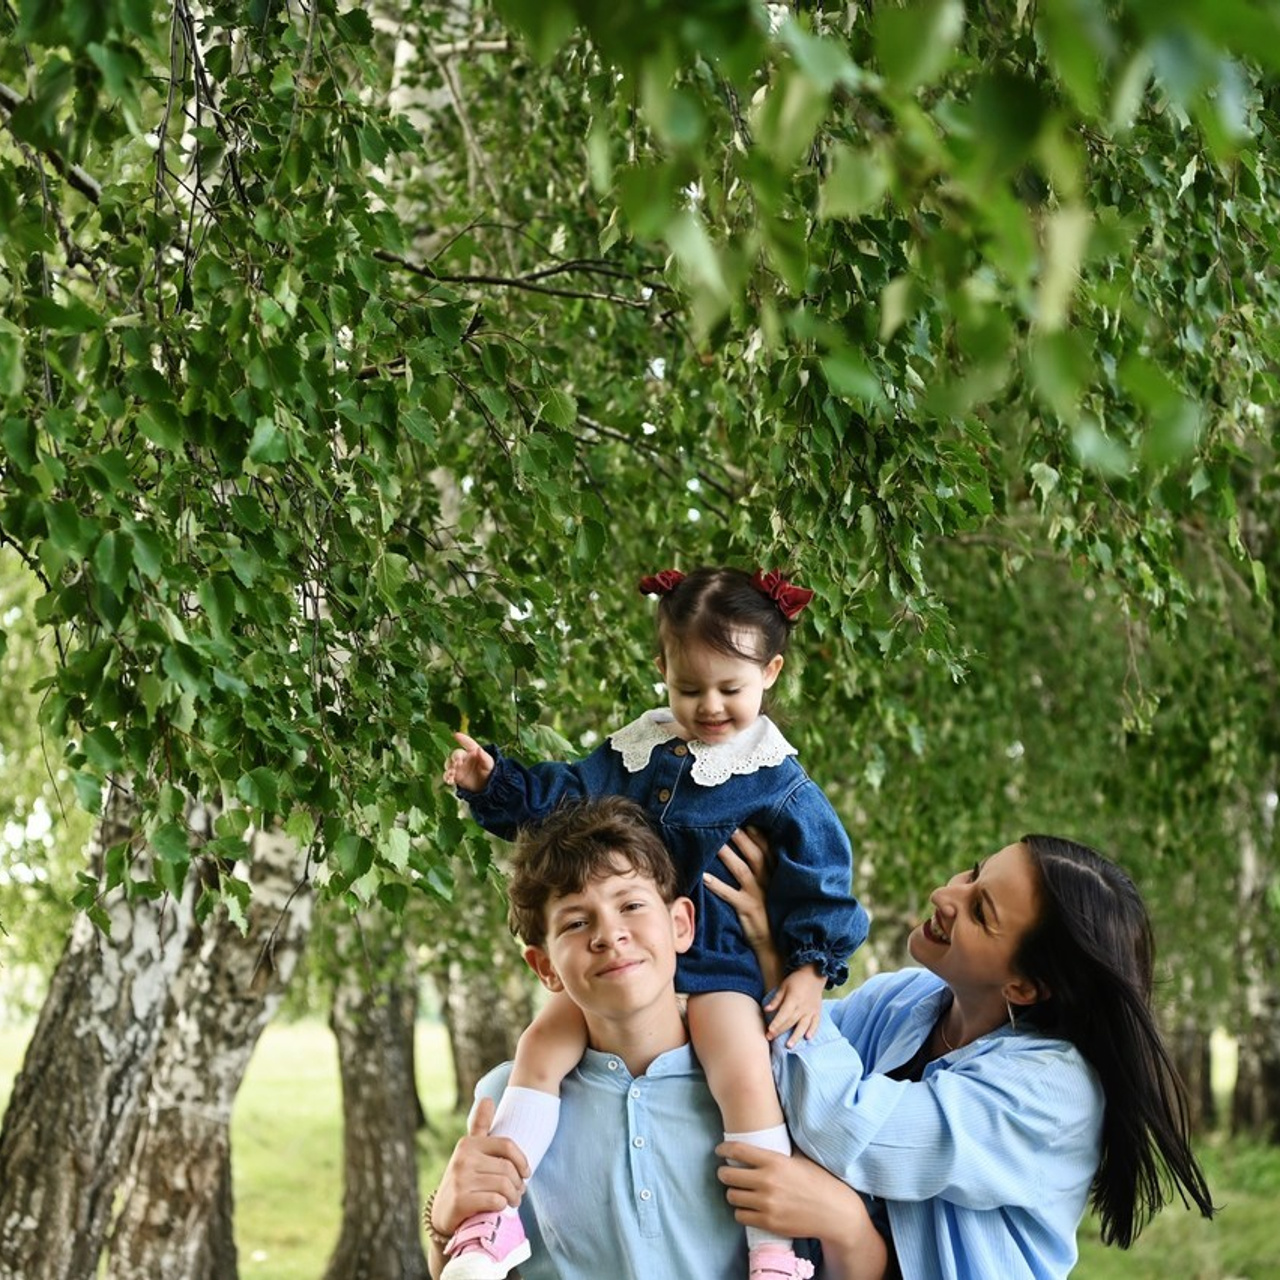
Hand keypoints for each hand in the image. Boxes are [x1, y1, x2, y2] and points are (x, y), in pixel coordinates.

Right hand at [432, 1096, 530, 1237]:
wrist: (442, 1213)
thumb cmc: (464, 1180)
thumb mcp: (470, 1152)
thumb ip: (480, 1127)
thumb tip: (487, 1099)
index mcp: (469, 1143)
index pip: (507, 1145)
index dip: (522, 1160)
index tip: (526, 1173)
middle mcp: (463, 1158)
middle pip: (508, 1168)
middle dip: (519, 1184)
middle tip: (519, 1193)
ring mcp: (460, 1179)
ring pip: (504, 1185)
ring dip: (514, 1197)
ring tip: (513, 1201)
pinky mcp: (460, 1200)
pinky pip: (495, 1200)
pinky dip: (502, 1206)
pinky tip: (500, 1208)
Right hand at [443, 732, 494, 791]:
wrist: (486, 786)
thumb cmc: (489, 772)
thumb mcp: (489, 764)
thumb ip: (484, 757)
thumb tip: (479, 749)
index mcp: (473, 752)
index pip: (468, 743)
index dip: (462, 738)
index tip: (456, 735)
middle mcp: (464, 758)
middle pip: (456, 754)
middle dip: (455, 757)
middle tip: (458, 762)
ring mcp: (458, 767)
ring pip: (449, 764)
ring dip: (449, 767)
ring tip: (452, 772)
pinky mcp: (455, 777)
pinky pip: (448, 775)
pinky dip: (447, 777)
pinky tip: (450, 780)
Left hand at [704, 826, 780, 990]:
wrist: (778, 946)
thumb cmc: (775, 914)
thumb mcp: (778, 890)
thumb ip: (769, 872)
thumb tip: (753, 851)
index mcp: (777, 875)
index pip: (768, 849)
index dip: (758, 834)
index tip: (747, 820)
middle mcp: (770, 882)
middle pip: (755, 855)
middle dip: (742, 838)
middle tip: (728, 823)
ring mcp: (759, 895)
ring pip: (742, 870)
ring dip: (728, 855)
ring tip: (715, 843)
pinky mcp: (748, 909)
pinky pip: (730, 895)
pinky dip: (717, 885)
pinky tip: (704, 877)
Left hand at [715, 1142, 866, 1252]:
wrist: (834, 1212)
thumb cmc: (818, 1181)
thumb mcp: (799, 1158)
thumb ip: (779, 1148)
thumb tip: (764, 1131)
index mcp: (775, 1161)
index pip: (738, 1150)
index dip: (724, 1149)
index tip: (720, 1151)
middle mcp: (767, 1182)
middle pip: (727, 1175)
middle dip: (724, 1173)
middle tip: (726, 1172)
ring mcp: (766, 1204)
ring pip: (732, 1197)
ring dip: (732, 1193)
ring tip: (738, 1190)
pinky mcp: (768, 1223)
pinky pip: (741, 1216)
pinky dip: (741, 1211)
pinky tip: (747, 1207)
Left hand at [764, 964, 825, 1046]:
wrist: (814, 974)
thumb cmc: (796, 980)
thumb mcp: (783, 986)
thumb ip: (776, 999)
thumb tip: (766, 1009)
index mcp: (793, 1000)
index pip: (783, 1014)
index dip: (776, 1024)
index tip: (768, 1031)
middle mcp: (803, 1007)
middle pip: (790, 1022)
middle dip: (780, 1031)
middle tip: (770, 1038)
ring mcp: (811, 1011)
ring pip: (803, 1026)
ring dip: (796, 1036)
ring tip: (789, 1045)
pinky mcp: (817, 1012)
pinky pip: (816, 1023)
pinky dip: (812, 1031)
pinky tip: (808, 1038)